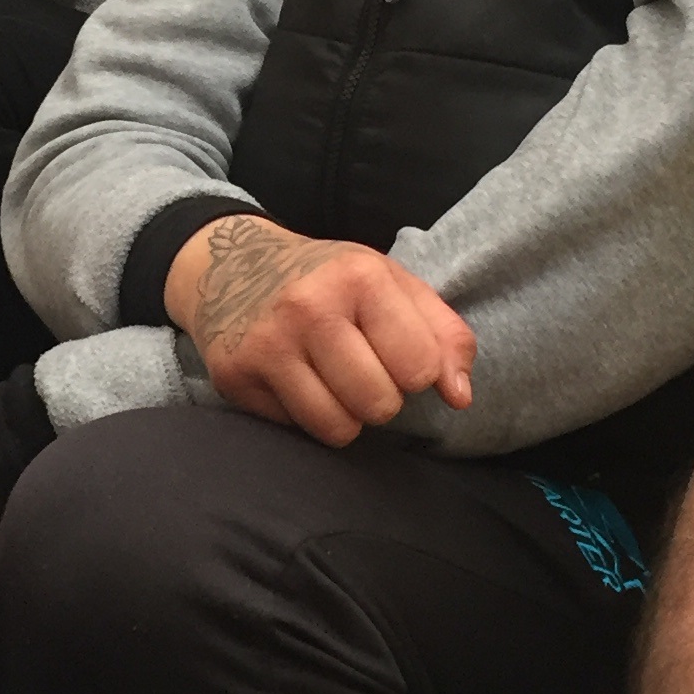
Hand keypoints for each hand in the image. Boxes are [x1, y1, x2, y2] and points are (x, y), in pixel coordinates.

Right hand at [166, 215, 473, 446]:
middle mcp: (308, 307)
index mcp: (358, 277)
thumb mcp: (391, 282)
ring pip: (338, 429)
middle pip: (380, 404)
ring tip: (331, 378)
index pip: (419, 368)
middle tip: (360, 366)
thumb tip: (460, 397)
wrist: (232, 264)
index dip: (416, 370)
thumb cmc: (327, 279)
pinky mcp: (235, 375)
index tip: (395, 351)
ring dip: (345, 414)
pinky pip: (297, 430)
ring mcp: (267, 343)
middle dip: (381, 397)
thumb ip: (443, 334)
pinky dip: (306, 415)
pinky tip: (296, 380)